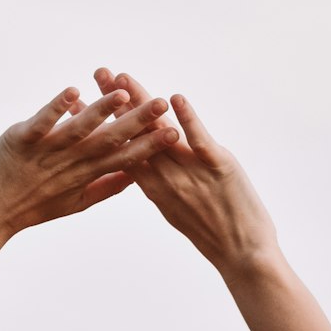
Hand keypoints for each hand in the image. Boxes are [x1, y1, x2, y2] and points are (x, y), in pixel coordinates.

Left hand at [0, 83, 179, 249]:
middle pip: (108, 141)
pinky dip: (56, 108)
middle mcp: (69, 164)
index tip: (176, 133)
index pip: (124, 159)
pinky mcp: (21, 140)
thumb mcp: (74, 201)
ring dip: (101, 110)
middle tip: (162, 103)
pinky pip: (42, 123)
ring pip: (79, 130)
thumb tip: (135, 174)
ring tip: (123, 94)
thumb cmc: (32, 207)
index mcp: (84, 176)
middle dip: (137, 122)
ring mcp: (45, 152)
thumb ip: (106, 187)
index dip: (150, 146)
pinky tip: (73, 91)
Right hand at [86, 67, 280, 276]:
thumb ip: (163, 187)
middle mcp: (168, 179)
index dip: (105, 125)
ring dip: (143, 102)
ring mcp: (191, 172)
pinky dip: (187, 118)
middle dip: (116, 102)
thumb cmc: (216, 238)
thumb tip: (150, 170)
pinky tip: (174, 99)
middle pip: (136, 133)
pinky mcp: (217, 166)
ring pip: (160, 131)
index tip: (86, 104)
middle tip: (100, 73)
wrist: (244, 257)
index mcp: (156, 190)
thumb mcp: (179, 212)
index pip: (123, 150)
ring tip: (124, 78)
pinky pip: (198, 139)